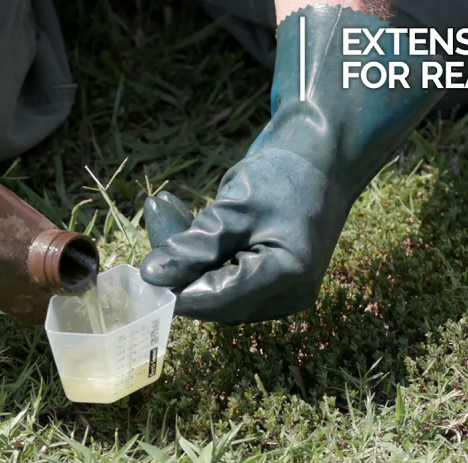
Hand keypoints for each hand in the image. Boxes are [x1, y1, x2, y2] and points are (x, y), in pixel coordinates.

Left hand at [141, 147, 344, 323]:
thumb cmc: (286, 174)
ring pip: (218, 287)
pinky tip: (182, 216)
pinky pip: (229, 278)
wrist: (326, 158)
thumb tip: (151, 276)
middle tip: (155, 213)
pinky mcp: (274, 284)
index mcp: (286, 274)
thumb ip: (194, 244)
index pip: (217, 298)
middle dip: (179, 264)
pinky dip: (205, 254)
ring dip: (188, 254)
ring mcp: (283, 293)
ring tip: (163, 206)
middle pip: (215, 296)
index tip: (142, 269)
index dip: (175, 289)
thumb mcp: (235, 206)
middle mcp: (289, 294)